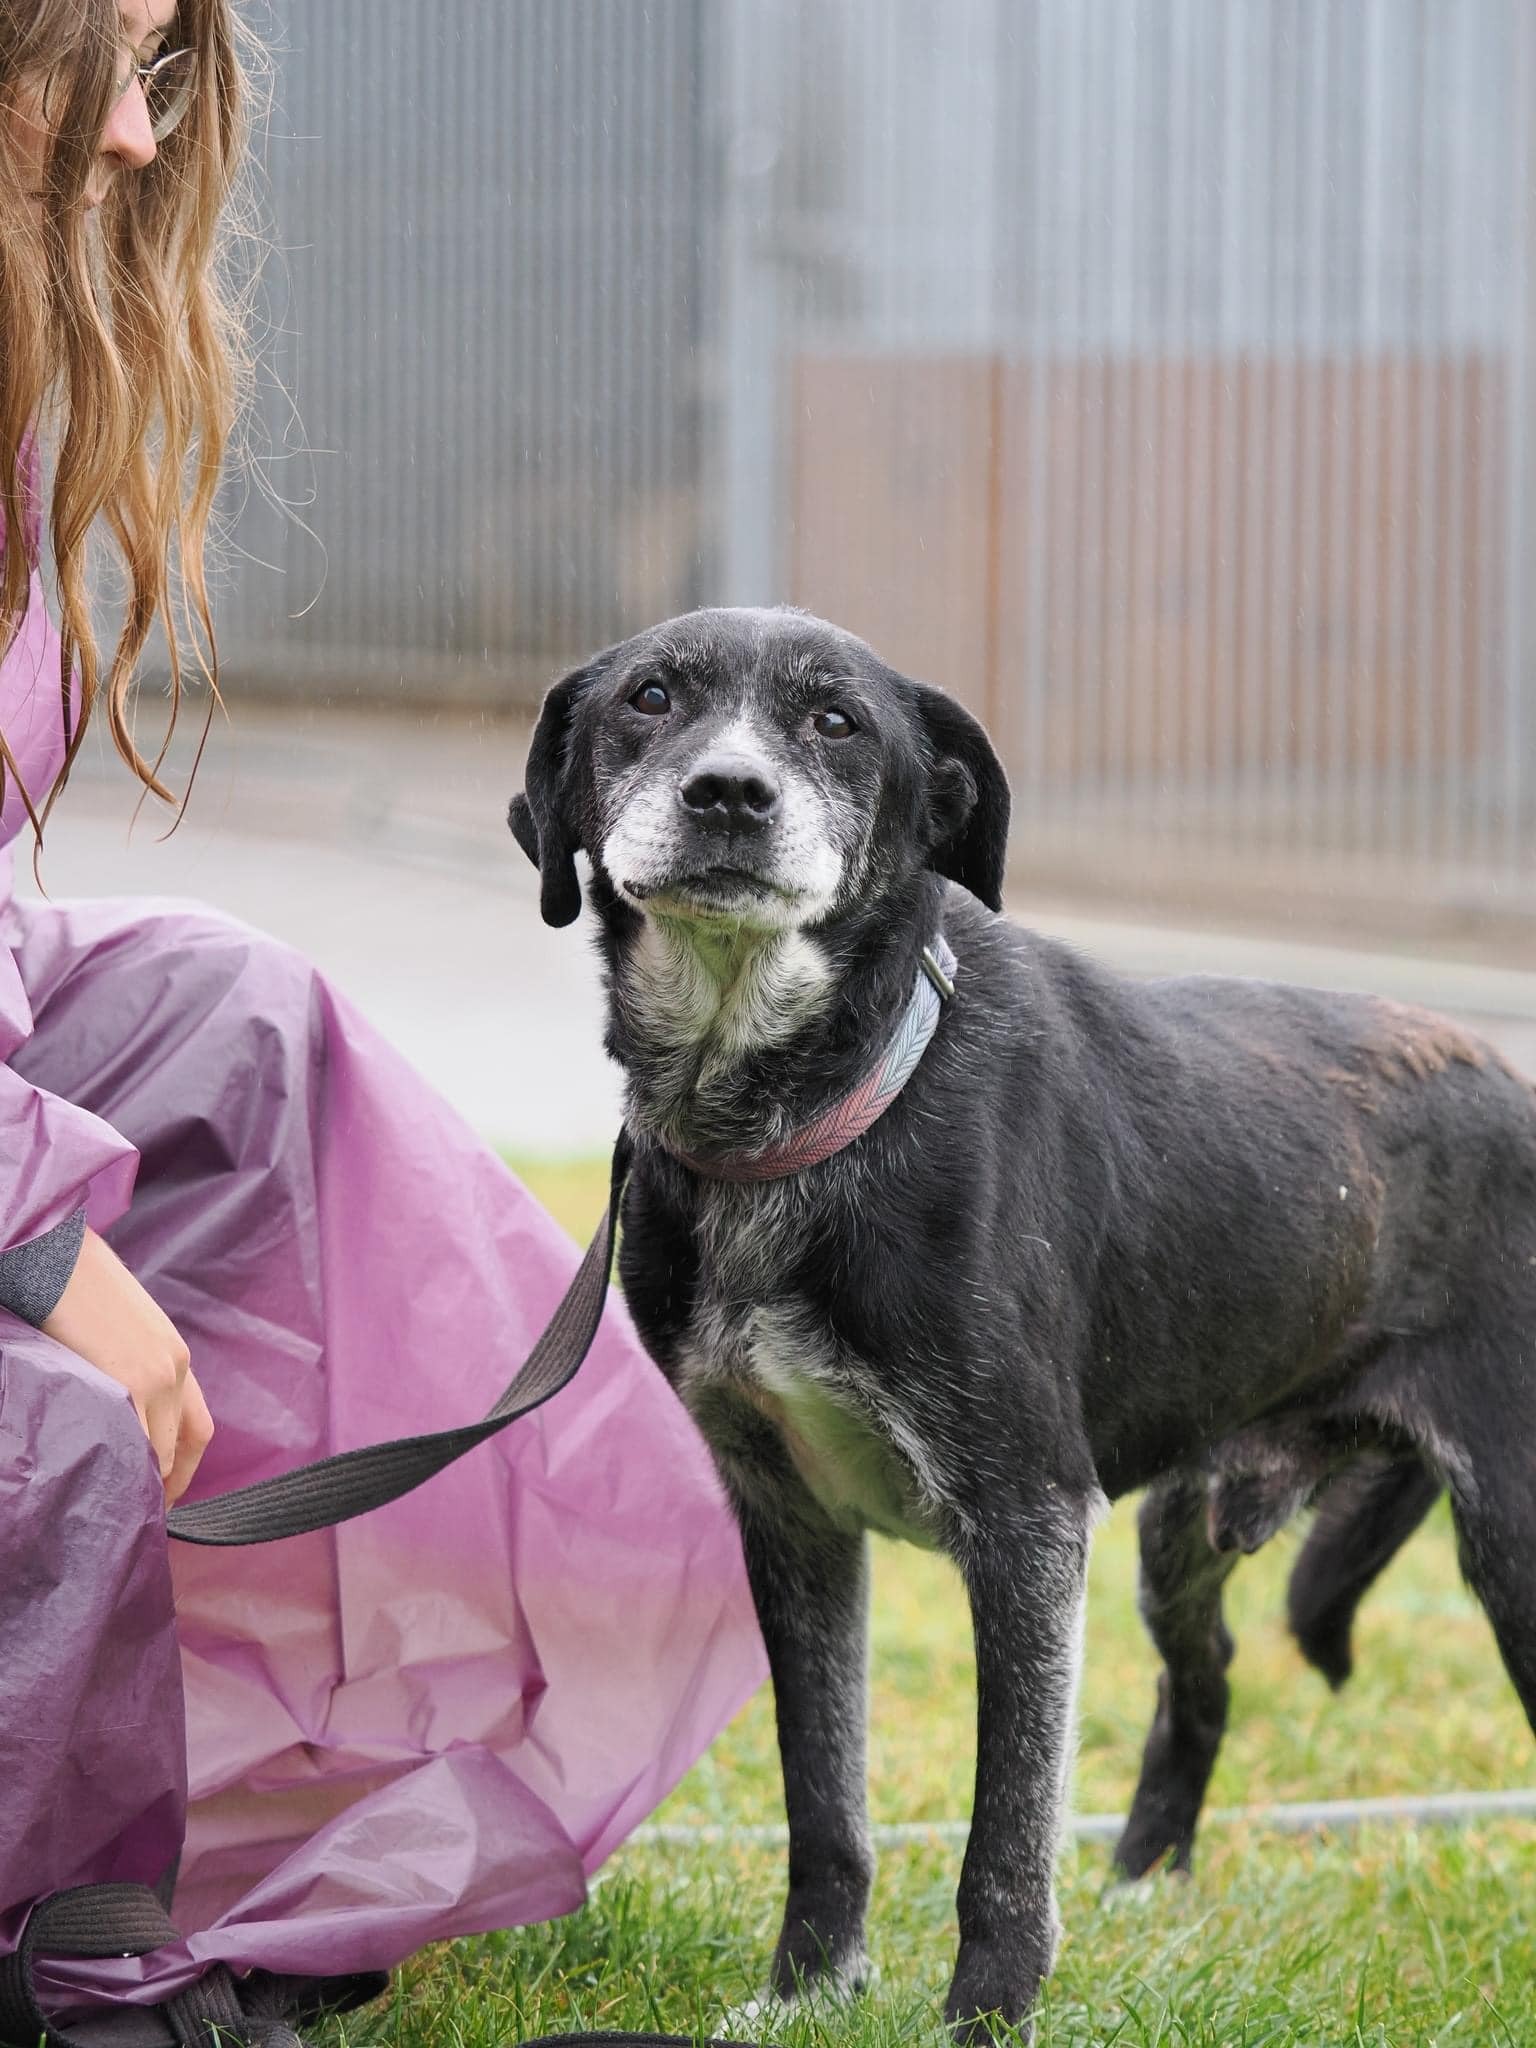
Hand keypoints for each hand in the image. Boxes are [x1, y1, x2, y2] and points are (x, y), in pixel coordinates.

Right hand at [41, 1226, 212, 1503]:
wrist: (56, 1250)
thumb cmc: (73, 1284)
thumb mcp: (117, 1328)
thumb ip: (127, 1366)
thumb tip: (113, 1409)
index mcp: (174, 1355)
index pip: (198, 1428)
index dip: (184, 1469)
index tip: (163, 1494)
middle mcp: (176, 1368)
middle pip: (184, 1447)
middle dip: (166, 1486)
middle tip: (141, 1515)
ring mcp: (156, 1376)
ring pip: (159, 1453)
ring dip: (142, 1483)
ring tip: (117, 1506)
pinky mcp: (129, 1380)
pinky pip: (135, 1444)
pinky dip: (124, 1470)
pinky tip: (104, 1484)